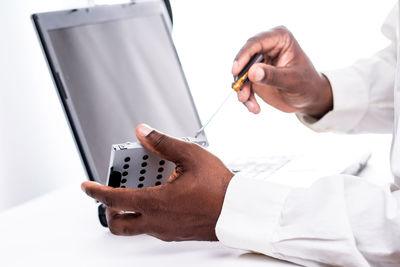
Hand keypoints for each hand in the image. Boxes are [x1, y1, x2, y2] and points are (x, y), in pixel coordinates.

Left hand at [81, 124, 233, 240]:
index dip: (96, 192)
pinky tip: (163, 196)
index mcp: (156, 202)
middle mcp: (157, 221)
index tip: (87, 187)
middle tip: (109, 195)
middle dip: (107, 211)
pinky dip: (148, 213)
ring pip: (136, 226)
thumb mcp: (190, 156)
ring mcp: (166, 231)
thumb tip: (144, 132)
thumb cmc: (219, 187)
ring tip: (141, 189)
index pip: (114, 199)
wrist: (239, 212)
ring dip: (130, 210)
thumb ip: (163, 143)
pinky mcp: (176, 234)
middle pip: (118, 224)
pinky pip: (153, 226)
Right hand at [232, 26, 332, 117]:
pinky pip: (243, 85)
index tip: (235, 71)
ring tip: (251, 105)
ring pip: (241, 73)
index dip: (243, 55)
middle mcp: (267, 46)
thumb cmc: (307, 85)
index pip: (256, 42)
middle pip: (244, 57)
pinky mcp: (254, 75)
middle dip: (241, 77)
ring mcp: (259, 61)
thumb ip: (272, 76)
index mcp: (280, 38)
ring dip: (243, 90)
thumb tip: (251, 72)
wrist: (309, 98)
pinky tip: (255, 108)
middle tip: (242, 95)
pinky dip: (246, 97)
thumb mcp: (293, 81)